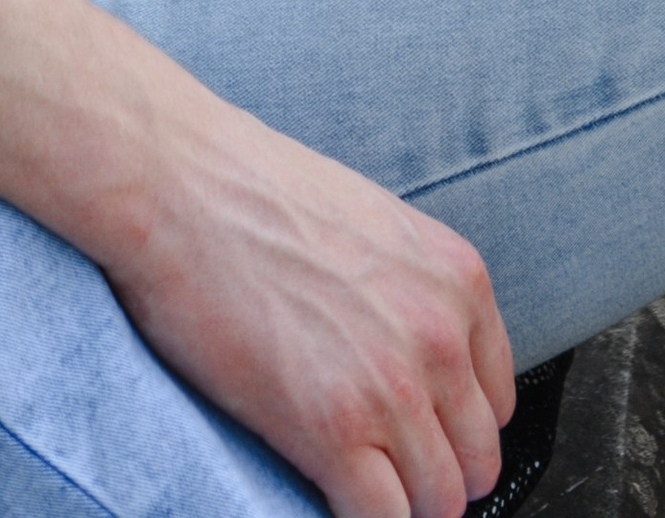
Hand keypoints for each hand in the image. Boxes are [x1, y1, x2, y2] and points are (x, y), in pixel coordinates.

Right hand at [117, 105, 512, 517]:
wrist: (169, 178)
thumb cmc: (243, 185)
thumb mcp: (364, 219)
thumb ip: (405, 288)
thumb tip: (405, 350)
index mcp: (455, 279)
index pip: (494, 403)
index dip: (449, 425)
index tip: (416, 432)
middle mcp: (439, 337)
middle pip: (474, 461)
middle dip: (429, 471)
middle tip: (377, 464)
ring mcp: (390, 389)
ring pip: (436, 501)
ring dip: (396, 502)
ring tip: (346, 480)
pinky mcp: (333, 432)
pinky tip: (322, 491)